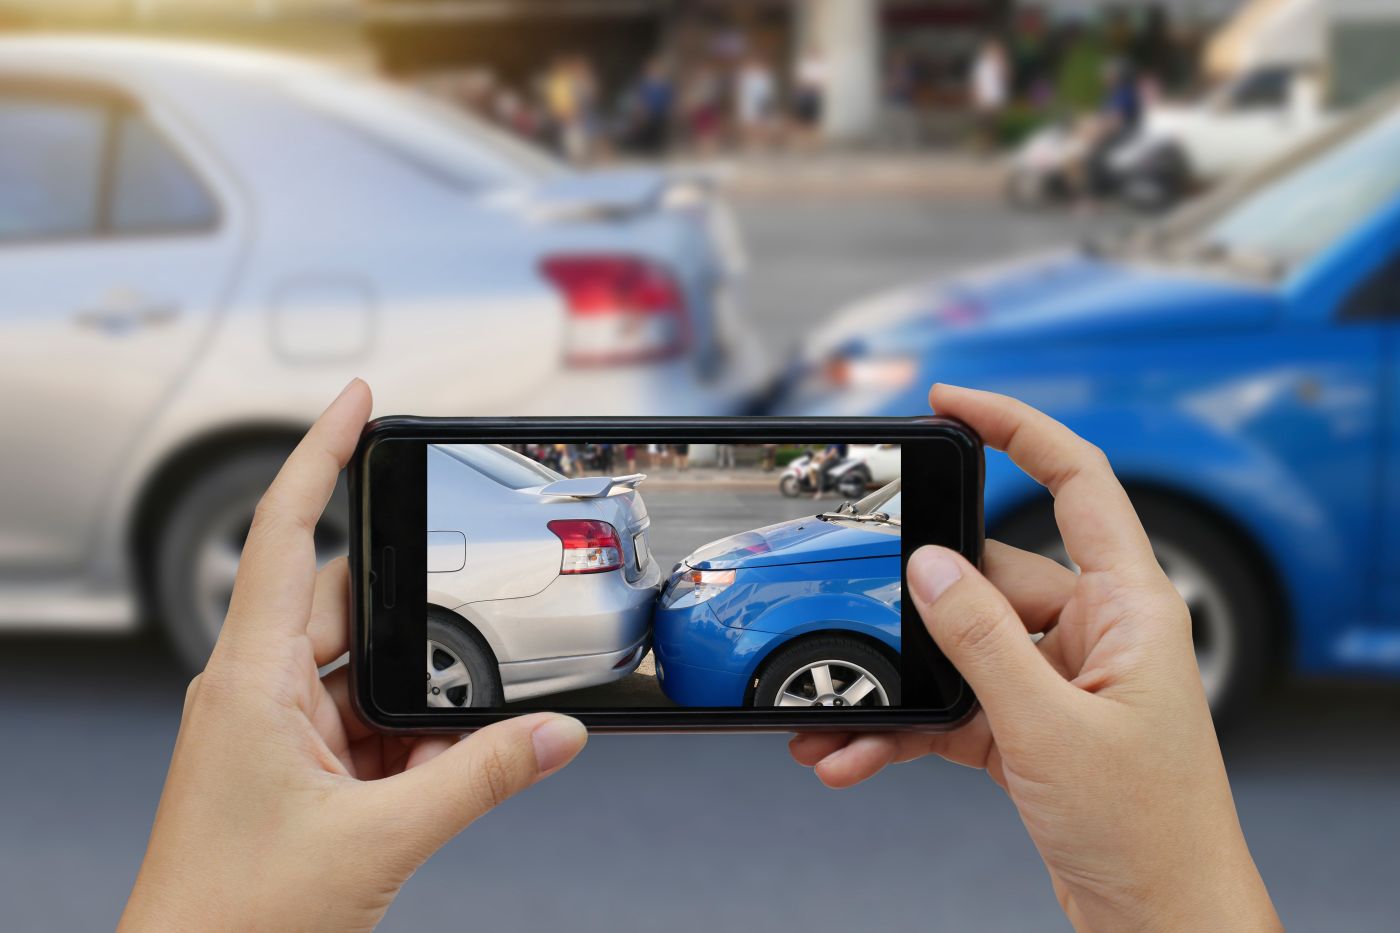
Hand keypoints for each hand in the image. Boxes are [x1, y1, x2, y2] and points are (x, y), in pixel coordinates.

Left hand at [120, 381, 587, 931]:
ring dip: (421, 699)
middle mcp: (256, 691)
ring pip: (367, 674)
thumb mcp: (380, 839)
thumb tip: (554, 737)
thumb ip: (481, 779)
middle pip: (349, 605)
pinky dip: (415, 745)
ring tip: (459, 734)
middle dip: (417, 620)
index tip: (359, 403)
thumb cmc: (232, 919)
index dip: (319, 456)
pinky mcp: (299, 770)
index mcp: (248, 681)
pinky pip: (370, 727)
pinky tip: (443, 774)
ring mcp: (276, 732)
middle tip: (474, 631)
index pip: (285, 535)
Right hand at [789, 385, 1279, 931]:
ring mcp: (1056, 679)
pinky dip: (902, 727)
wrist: (1159, 921)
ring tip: (834, 715)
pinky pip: (951, 704)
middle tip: (850, 604)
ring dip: (897, 678)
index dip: (1017, 426)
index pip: (1077, 480)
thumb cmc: (1148, 831)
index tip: (950, 400)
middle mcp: (1093, 631)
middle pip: (986, 574)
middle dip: (912, 601)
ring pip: (957, 647)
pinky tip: (855, 751)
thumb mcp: (1049, 726)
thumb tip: (928, 567)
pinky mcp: (1026, 725)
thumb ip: (982, 640)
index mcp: (1129, 606)